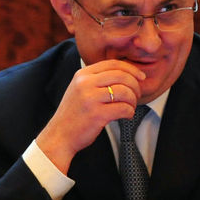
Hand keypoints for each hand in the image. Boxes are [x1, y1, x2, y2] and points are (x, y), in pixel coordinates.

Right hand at [35, 59, 144, 173]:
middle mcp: (85, 83)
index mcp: (82, 75)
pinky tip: (126, 115)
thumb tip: (127, 73)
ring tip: (131, 107)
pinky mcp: (97, 115)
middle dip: (135, 86)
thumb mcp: (80, 89)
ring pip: (125, 92)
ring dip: (133, 100)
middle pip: (122, 76)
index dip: (131, 69)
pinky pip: (124, 108)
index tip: (141, 77)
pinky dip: (130, 112)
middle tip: (137, 95)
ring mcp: (90, 99)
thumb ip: (97, 79)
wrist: (59, 136)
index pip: (113, 64)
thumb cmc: (74, 114)